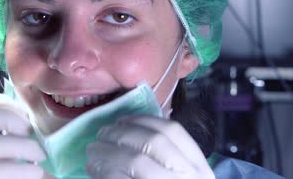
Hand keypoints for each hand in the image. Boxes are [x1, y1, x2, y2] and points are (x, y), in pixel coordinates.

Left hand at [85, 115, 214, 178]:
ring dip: (109, 151)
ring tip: (92, 152)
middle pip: (153, 142)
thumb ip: (166, 161)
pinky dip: (106, 172)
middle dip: (122, 133)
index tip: (123, 120)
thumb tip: (129, 131)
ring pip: (136, 161)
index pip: (173, 132)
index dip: (143, 121)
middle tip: (101, 134)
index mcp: (200, 171)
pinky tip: (94, 170)